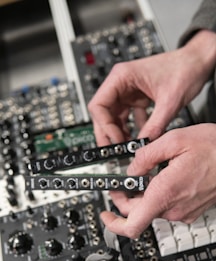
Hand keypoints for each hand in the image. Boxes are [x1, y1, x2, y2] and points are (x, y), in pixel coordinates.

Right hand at [88, 30, 215, 145]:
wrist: (197, 62)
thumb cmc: (185, 68)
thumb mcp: (170, 102)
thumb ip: (155, 125)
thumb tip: (143, 144)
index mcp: (122, 76)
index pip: (99, 105)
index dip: (105, 126)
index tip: (116, 140)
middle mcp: (121, 83)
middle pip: (103, 113)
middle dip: (108, 133)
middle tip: (115, 150)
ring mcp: (128, 91)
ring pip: (114, 117)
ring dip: (119, 133)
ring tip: (129, 146)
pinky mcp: (136, 98)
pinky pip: (127, 117)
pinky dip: (131, 129)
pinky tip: (140, 138)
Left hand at [100, 123, 215, 237]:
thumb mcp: (174, 140)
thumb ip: (145, 155)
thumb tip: (131, 168)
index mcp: (165, 193)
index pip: (132, 225)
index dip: (114, 224)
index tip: (105, 214)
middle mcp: (174, 208)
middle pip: (138, 213)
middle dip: (126, 198)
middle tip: (123, 181)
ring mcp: (184, 211)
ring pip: (152, 208)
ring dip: (144, 194)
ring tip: (148, 172)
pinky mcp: (191, 209)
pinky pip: (167, 206)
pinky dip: (159, 194)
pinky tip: (164, 176)